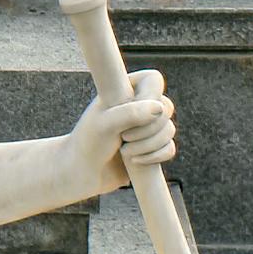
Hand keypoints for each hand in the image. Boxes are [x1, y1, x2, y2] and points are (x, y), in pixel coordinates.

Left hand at [68, 73, 174, 196]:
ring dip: (149, 145)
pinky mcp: (151, 148)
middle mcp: (138, 105)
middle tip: (124, 137)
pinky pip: (169, 148)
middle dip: (148, 128)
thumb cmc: (88, 143)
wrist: (82, 173)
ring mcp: (146, 127)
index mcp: (125, 89)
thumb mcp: (105, 124)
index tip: (133, 111)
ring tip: (125, 151)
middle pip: (166, 108)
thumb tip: (159, 108)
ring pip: (169, 130)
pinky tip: (136, 161)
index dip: (150, 96)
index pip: (154, 80)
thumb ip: (130, 113)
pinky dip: (156, 156)